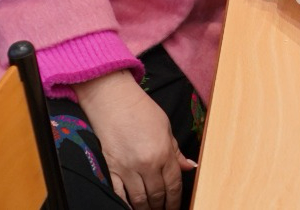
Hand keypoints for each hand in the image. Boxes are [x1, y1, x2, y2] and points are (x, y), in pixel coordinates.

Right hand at [76, 71, 195, 209]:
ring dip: (146, 208)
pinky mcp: (111, 168)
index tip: (175, 207)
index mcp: (163, 153)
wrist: (113, 100)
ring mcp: (127, 168)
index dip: (175, 200)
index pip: (173, 185)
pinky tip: (130, 207)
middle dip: (162, 206)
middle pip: (157, 195)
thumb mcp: (166, 127)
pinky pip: (119, 193)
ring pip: (139, 199)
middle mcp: (147, 164)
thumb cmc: (141, 110)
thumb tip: (189, 167)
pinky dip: (125, 204)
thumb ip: (176, 151)